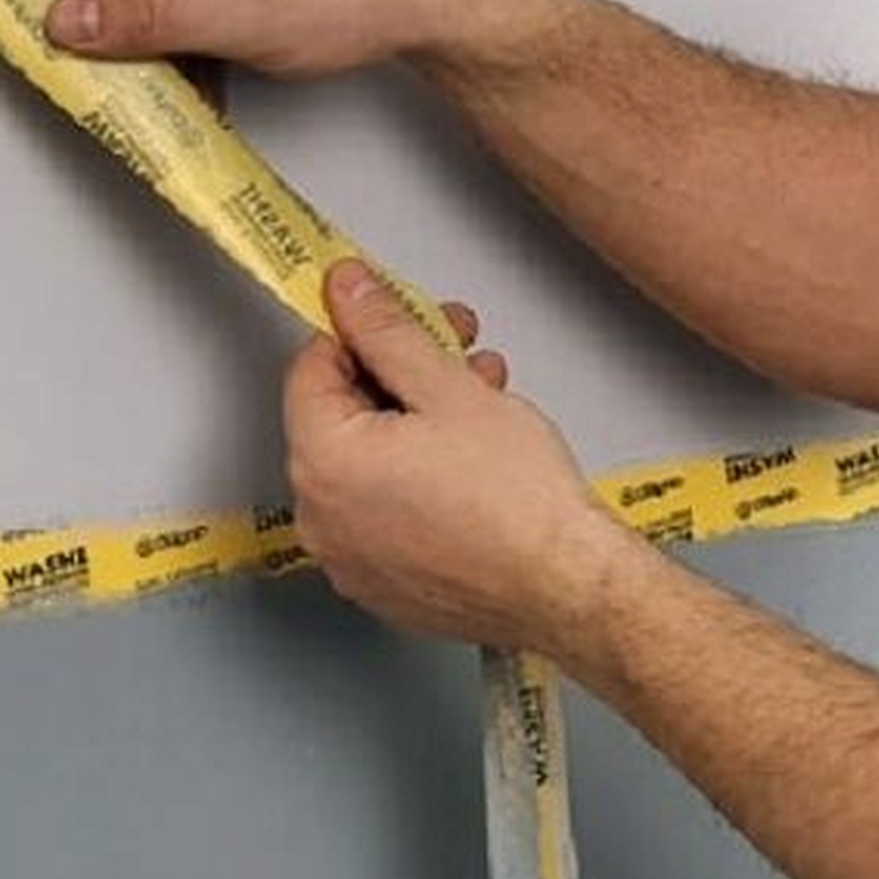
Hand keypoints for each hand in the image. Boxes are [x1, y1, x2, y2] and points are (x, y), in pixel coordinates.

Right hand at [43, 0, 495, 77]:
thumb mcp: (241, 18)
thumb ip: (148, 18)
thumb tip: (63, 21)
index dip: (94, 1)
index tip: (109, 59)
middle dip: (137, 30)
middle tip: (161, 85)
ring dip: (169, 42)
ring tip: (201, 88)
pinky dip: (196, 37)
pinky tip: (217, 77)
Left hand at [283, 261, 637, 655]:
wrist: (566, 586)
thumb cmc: (518, 502)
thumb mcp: (448, 387)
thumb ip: (387, 330)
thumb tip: (348, 292)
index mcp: (323, 464)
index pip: (312, 368)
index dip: (360, 329)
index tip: (391, 312)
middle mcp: (322, 519)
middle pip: (342, 414)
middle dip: (401, 370)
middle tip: (453, 347)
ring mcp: (351, 559)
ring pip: (370, 461)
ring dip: (419, 416)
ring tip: (480, 397)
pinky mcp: (385, 584)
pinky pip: (386, 509)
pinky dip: (418, 474)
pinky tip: (470, 454)